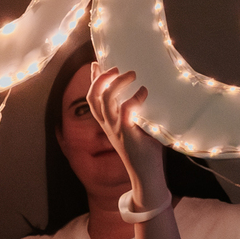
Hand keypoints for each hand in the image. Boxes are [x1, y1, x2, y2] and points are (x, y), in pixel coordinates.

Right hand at [85, 65, 168, 208]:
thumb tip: (144, 91)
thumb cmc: (145, 150)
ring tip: (132, 74)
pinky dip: (135, 98)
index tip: (96, 63)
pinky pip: (126, 111)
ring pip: (106, 100)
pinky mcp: (128, 135)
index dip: (93, 80)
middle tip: (117, 68)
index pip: (92, 98)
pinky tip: (144, 92)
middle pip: (93, 96)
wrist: (146, 175)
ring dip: (117, 83)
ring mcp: (116, 129)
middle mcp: (108, 125)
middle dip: (102, 78)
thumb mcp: (136, 127)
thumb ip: (134, 112)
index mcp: (107, 123)